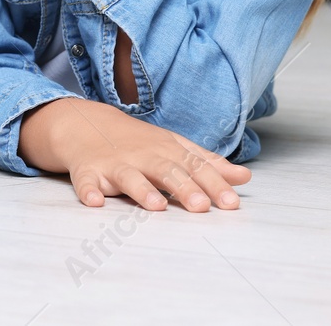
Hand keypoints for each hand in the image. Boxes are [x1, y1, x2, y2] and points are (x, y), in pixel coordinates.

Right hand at [18, 97, 249, 211]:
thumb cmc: (138, 143)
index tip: (232, 203)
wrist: (86, 124)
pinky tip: (95, 201)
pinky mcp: (88, 172)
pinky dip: (89, 191)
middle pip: (166, 172)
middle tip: (201, 206)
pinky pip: (87, 182)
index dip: (214, 185)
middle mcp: (143, 156)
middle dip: (184, 188)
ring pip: (130, 177)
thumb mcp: (174, 147)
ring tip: (157, 205)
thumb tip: (244, 177)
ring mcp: (115, 164)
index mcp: (167, 151)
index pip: (195, 168)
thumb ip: (208, 164)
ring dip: (142, 191)